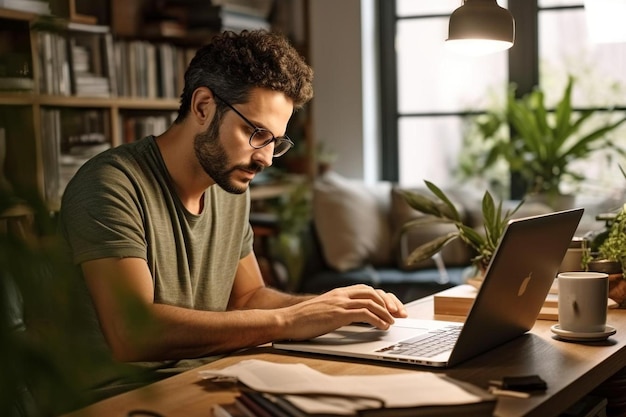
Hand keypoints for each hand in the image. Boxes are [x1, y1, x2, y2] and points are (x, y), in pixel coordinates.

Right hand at [278, 284, 406, 340]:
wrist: (287, 321)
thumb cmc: (303, 319)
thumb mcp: (324, 310)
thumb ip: (338, 309)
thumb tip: (352, 316)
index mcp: (338, 292)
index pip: (366, 289)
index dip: (382, 298)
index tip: (391, 308)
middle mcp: (341, 294)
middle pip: (373, 293)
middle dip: (388, 303)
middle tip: (397, 315)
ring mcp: (339, 303)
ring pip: (371, 302)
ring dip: (386, 313)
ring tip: (392, 322)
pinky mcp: (338, 314)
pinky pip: (364, 314)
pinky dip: (377, 320)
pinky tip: (382, 327)